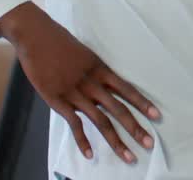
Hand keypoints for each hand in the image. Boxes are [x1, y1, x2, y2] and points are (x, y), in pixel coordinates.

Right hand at [0, 3, 159, 162]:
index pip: (127, 89)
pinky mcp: (58, 100)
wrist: (35, 35)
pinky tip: (90, 154)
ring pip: (101, 121)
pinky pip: (74, 124)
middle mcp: (92, 82)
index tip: (157, 116)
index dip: (142, 103)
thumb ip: (94, 71)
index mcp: (100, 69)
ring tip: (128, 157)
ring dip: (116, 141)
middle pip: (118, 109)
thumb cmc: (58, 41)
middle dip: (136, 128)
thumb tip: (101, 85)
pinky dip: (82, 141)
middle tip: (149, 144)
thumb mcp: (84, 53)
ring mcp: (75, 92)